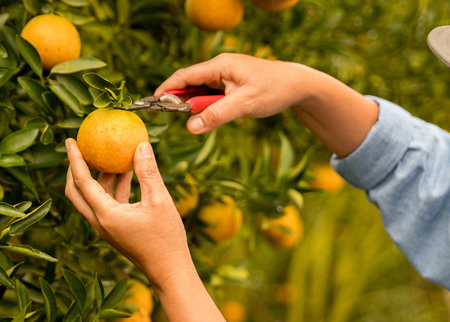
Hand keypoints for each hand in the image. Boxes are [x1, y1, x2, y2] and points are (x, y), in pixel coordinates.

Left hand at [64, 139, 192, 286]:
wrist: (169, 271)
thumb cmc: (166, 238)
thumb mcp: (159, 201)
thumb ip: (148, 172)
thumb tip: (141, 144)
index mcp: (105, 215)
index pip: (82, 182)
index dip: (75, 159)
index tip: (70, 140)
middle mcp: (100, 222)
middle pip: (76, 191)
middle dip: (75, 168)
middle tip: (80, 147)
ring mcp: (106, 227)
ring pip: (92, 197)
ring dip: (96, 176)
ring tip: (106, 154)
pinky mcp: (115, 229)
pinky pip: (107, 203)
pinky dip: (112, 187)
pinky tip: (126, 172)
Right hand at [156, 53, 317, 133]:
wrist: (297, 85)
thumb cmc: (273, 91)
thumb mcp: (244, 105)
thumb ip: (216, 115)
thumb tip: (190, 127)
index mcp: (220, 66)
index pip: (184, 76)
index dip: (166, 90)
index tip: (151, 104)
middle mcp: (220, 67)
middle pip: (189, 83)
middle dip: (175, 99)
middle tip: (162, 116)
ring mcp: (225, 75)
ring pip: (199, 90)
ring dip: (191, 104)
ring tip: (183, 119)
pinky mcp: (231, 83)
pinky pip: (210, 94)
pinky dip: (204, 105)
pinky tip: (204, 116)